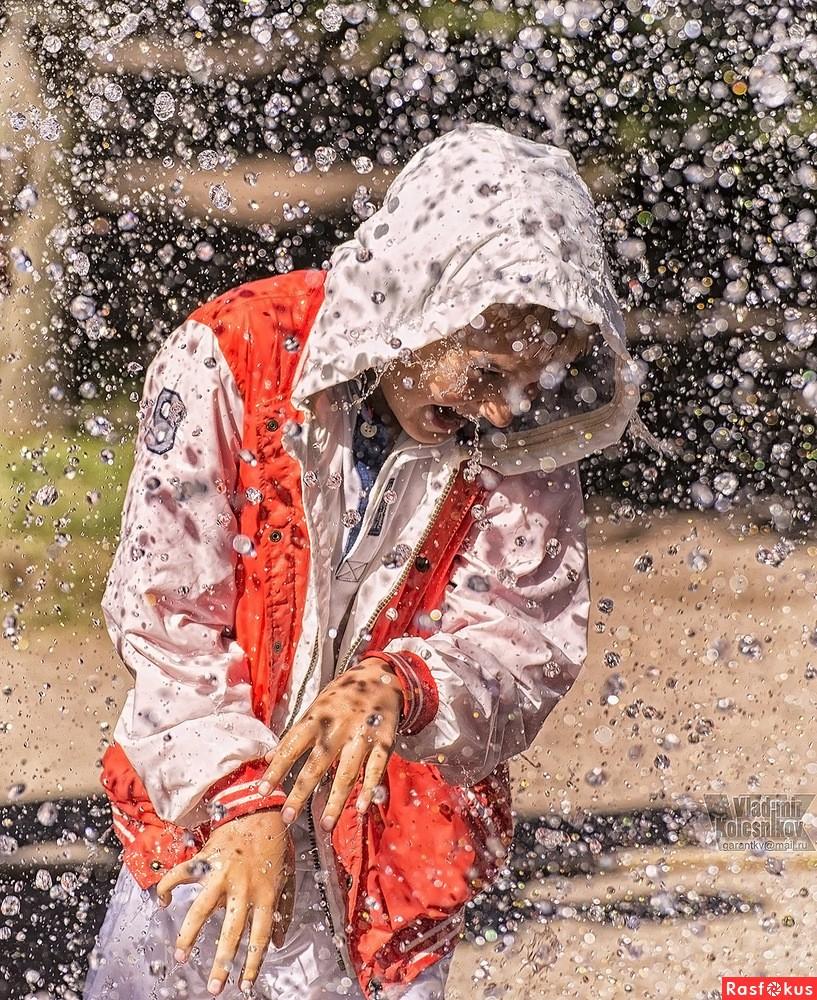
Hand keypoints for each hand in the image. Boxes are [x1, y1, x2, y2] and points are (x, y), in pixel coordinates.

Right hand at [156, 810, 294, 996]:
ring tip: (181, 956)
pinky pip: (183, 874)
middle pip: (232, 930)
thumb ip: (282, 911)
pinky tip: (163, 901)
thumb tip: (277, 942)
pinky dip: (169, 886)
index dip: (252, 962)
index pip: (259, 935)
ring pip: (203, 908)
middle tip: (214, 987)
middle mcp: (243, 886)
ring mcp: (222, 873)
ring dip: (190, 934)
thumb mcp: (286, 878)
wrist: (260, 810)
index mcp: (265, 893)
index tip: (244, 985)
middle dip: (222, 961)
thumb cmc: (274, 847)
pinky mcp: (206, 859)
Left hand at [259, 656, 401, 831]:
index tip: (262, 790)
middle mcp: (338, 727)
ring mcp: (362, 735)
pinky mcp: (384, 741)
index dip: (276, 768)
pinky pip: (376, 768)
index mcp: (317, 717)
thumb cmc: (342, 695)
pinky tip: (360, 808)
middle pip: (317, 764)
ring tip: (324, 825)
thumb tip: (266, 757)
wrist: (381, 676)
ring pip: (347, 772)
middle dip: (301, 792)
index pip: (291, 746)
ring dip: (335, 800)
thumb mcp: (315, 708)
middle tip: (287, 816)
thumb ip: (293, 734)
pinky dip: (369, 788)